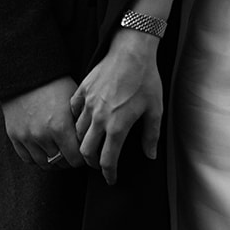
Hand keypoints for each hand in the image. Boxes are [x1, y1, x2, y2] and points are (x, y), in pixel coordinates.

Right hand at [1, 77, 82, 169]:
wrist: (26, 73)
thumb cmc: (55, 83)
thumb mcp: (73, 100)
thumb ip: (80, 123)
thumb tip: (90, 139)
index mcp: (60, 127)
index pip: (76, 158)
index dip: (83, 157)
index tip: (85, 152)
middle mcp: (43, 136)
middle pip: (61, 163)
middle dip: (70, 159)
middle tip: (74, 154)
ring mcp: (27, 138)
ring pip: (44, 164)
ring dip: (54, 161)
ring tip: (61, 153)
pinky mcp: (15, 136)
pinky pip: (28, 159)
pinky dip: (38, 158)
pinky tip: (45, 150)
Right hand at [71, 31, 163, 185]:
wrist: (132, 50)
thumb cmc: (146, 79)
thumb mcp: (155, 109)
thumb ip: (151, 135)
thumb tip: (150, 155)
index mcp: (117, 126)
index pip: (107, 160)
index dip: (109, 173)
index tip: (111, 178)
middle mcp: (99, 118)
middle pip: (86, 151)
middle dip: (92, 163)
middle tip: (100, 164)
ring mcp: (88, 104)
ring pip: (77, 133)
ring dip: (84, 143)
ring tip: (92, 144)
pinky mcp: (82, 90)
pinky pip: (73, 112)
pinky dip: (75, 121)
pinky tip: (83, 121)